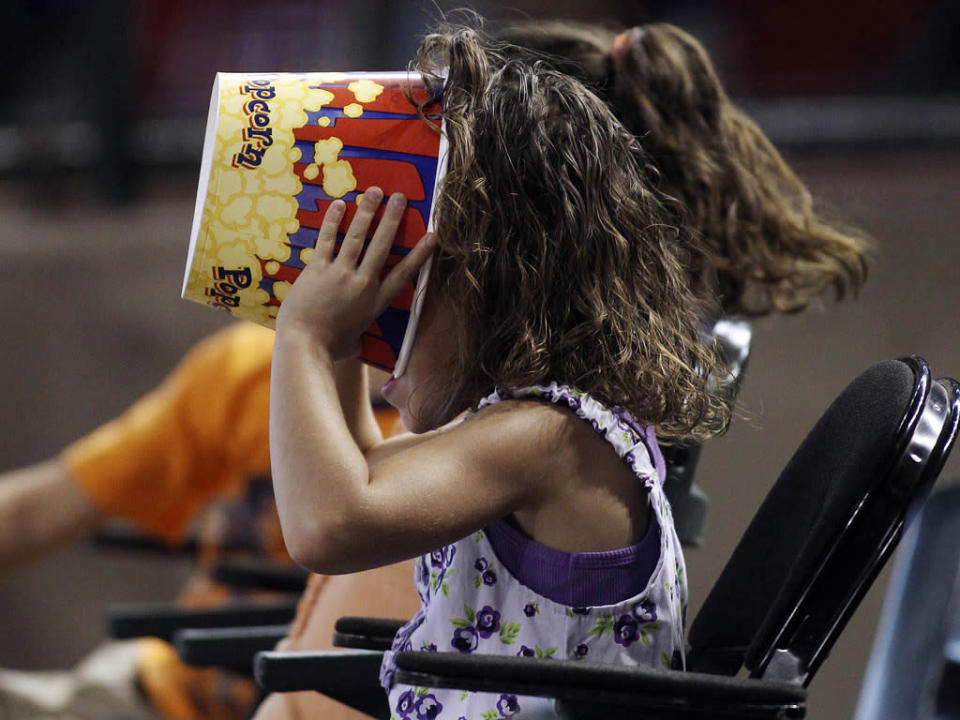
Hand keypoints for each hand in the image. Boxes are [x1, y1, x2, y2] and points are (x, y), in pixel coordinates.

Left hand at [276, 187, 435, 359]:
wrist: (304, 345)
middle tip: (401, 198)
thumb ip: (357, 337)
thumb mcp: (351, 344)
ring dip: (368, 212)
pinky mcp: (318, 269)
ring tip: (376, 192)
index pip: (403, 273)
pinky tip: (339, 204)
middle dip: (393, 219)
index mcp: (375, 302)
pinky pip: (328, 240)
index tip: (432, 237)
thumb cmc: (328, 349)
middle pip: (382, 245)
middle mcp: (363, 283)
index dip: (419, 254)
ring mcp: (341, 274)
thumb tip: (355, 344)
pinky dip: (334, 221)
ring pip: (358, 236)